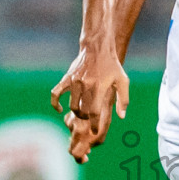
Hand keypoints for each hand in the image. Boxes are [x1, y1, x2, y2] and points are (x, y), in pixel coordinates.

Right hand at [51, 45, 128, 163]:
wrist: (97, 47)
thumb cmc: (112, 66)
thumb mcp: (122, 81)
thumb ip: (123, 99)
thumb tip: (121, 117)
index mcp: (100, 87)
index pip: (94, 112)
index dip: (94, 124)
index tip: (94, 131)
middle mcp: (86, 85)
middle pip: (83, 111)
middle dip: (86, 120)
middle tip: (90, 121)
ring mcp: (75, 81)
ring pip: (72, 105)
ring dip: (77, 113)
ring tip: (82, 114)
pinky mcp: (67, 78)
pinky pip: (56, 93)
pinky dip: (55, 103)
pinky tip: (60, 109)